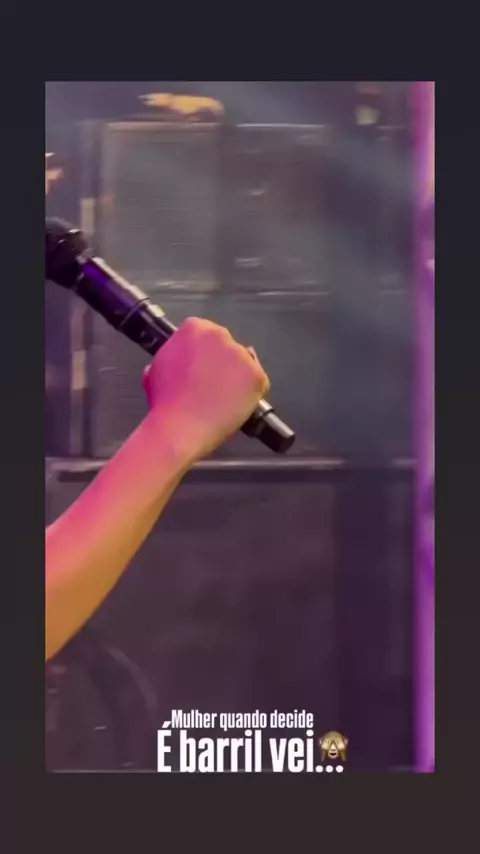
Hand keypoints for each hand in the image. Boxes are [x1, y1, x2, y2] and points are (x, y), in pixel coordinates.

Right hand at [143, 318, 269, 459]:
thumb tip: (179, 356)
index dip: (202, 354)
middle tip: (211, 386)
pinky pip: (258, 383)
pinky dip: (251, 395)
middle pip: (226, 346)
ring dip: (236, 378)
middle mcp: (219, 335)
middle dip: (221, 362)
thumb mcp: (157, 367)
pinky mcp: (256, 375)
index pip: (205, 333)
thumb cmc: (164, 402)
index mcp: (194, 328)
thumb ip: (173, 354)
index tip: (199, 369)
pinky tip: (234, 406)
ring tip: (221, 400)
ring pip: (244, 363)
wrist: (178, 429)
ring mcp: (240, 354)